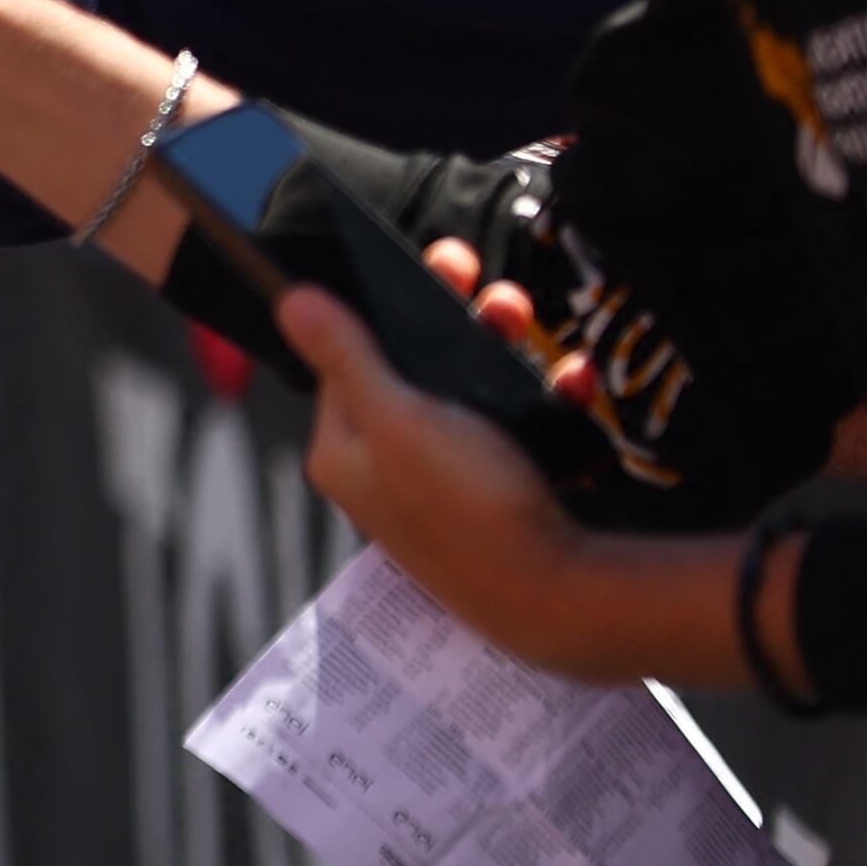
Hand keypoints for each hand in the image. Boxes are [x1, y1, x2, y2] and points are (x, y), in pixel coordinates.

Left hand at [286, 251, 597, 669]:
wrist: (558, 596)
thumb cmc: (468, 506)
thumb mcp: (398, 416)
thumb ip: (346, 355)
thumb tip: (291, 300)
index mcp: (344, 450)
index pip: (346, 361)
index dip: (386, 312)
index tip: (434, 269)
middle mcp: (386, 469)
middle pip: (413, 372)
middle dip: (457, 322)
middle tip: (494, 291)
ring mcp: (444, 484)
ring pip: (470, 395)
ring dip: (504, 351)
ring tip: (529, 322)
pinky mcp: (498, 497)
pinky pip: (519, 432)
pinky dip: (548, 400)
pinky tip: (574, 381)